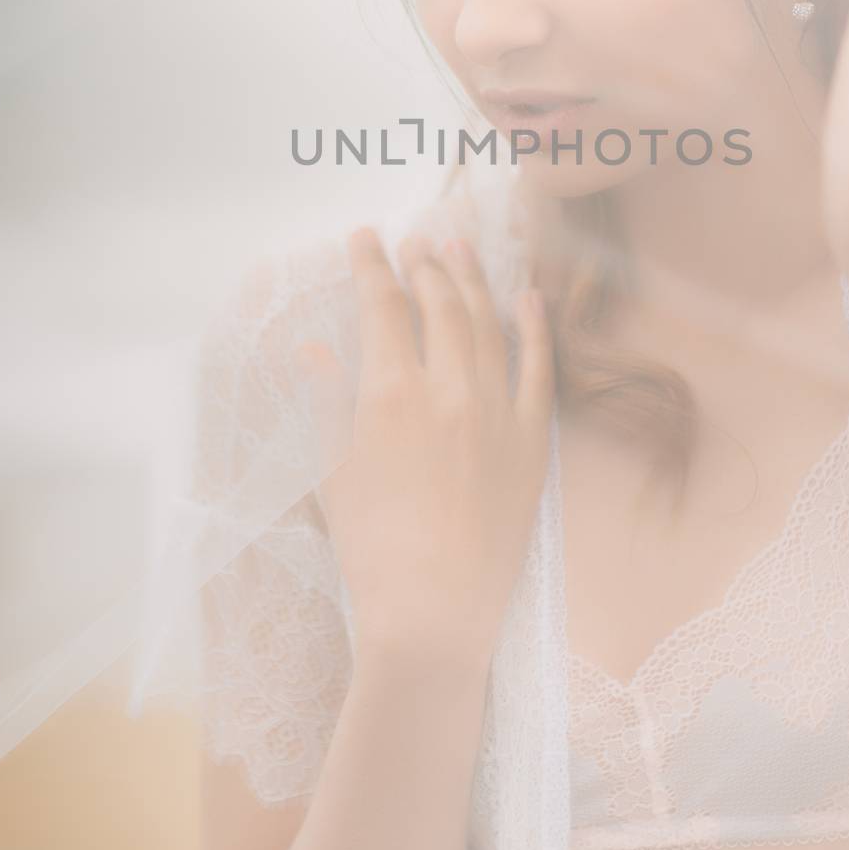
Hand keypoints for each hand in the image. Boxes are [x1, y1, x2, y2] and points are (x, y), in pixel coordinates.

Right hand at [315, 226, 554, 672]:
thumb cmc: (372, 549)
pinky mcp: (530, 442)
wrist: (436, 612)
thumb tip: (309, 350)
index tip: (365, 237)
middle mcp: (447, 390)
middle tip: (414, 241)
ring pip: (486, 325)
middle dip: (423, 264)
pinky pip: (539, 370)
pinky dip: (534, 328)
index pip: (382, 308)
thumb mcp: (332, 473)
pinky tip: (528, 297)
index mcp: (390, 395)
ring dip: (471, 280)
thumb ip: (325, 404)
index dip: (372, 266)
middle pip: (438, 305)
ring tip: (460, 248)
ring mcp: (495, 412)